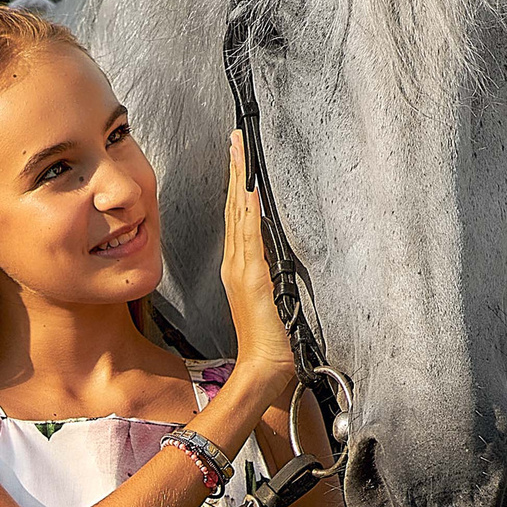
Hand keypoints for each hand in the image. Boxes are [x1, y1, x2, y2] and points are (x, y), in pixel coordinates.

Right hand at [219, 130, 296, 406]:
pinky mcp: (253, 280)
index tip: (237, 158)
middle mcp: (236, 265)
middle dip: (233, 171)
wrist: (264, 367)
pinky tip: (247, 191)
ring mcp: (242, 271)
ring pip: (238, 215)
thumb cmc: (269, 342)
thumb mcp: (271, 301)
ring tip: (238, 150)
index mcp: (239, 268)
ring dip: (238, 181)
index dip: (235, 185)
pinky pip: (249, 239)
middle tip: (234, 138)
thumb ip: (269, 278)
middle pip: (233, 207)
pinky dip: (247, 213)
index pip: (237, 217)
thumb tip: (274, 260)